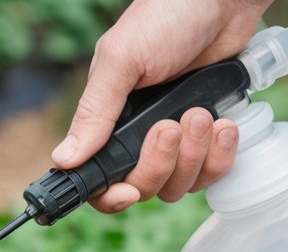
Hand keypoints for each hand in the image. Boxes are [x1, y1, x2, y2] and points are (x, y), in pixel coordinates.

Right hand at [52, 0, 272, 212]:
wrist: (222, 1)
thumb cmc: (166, 17)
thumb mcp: (122, 60)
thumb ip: (95, 112)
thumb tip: (63, 159)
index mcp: (109, 121)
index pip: (100, 180)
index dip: (111, 196)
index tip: (128, 192)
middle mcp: (139, 136)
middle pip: (144, 187)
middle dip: (162, 163)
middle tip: (172, 125)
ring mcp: (177, 140)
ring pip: (180, 184)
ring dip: (195, 155)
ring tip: (201, 114)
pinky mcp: (209, 137)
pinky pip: (213, 172)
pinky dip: (221, 155)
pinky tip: (224, 124)